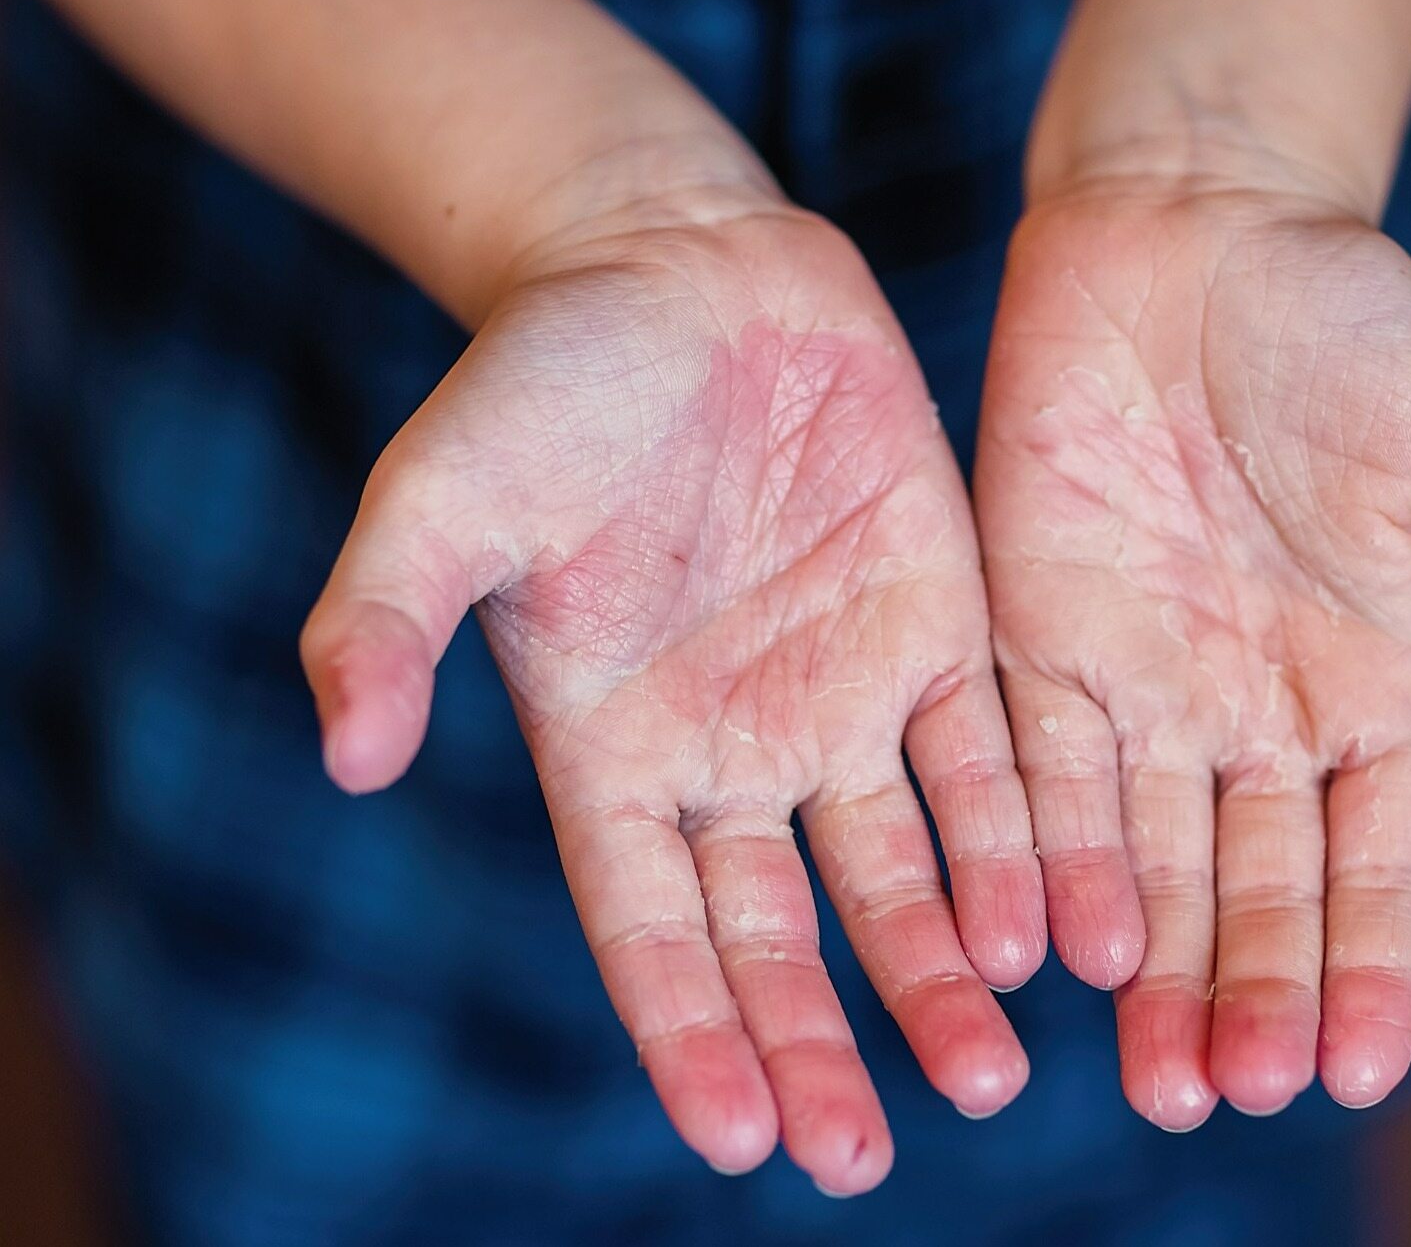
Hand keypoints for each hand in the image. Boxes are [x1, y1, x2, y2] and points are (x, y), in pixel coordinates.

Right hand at [301, 199, 1044, 1193]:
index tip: (743, 1140)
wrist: (674, 266)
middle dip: (825, 1047)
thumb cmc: (542, 379)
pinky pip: (986, 755)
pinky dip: (1018, 839)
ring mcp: (844, 691)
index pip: (654, 932)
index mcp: (616, 750)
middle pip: (784, 936)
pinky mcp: (934, 621)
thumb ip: (388, 619)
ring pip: (904, 869)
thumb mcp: (446, 492)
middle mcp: (736, 747)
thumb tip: (344, 754)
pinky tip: (1055, 923)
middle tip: (865, 1157)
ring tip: (993, 1067)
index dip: (692, 1037)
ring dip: (943, 970)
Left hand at [976, 179, 1410, 1125]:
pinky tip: (1057, 944)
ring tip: (1154, 1074)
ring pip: (1146, 861)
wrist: (1189, 227)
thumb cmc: (1351, 323)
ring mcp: (1142, 682)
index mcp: (1372, 686)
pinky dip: (1051, 857)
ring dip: (1151, 967)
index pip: (1374, 862)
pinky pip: (1039, 770)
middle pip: (1254, 889)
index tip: (1353, 1068)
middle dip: (1247, 994)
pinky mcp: (1037, 637)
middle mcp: (1253, 711)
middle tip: (1230, 1094)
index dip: (1367, 964)